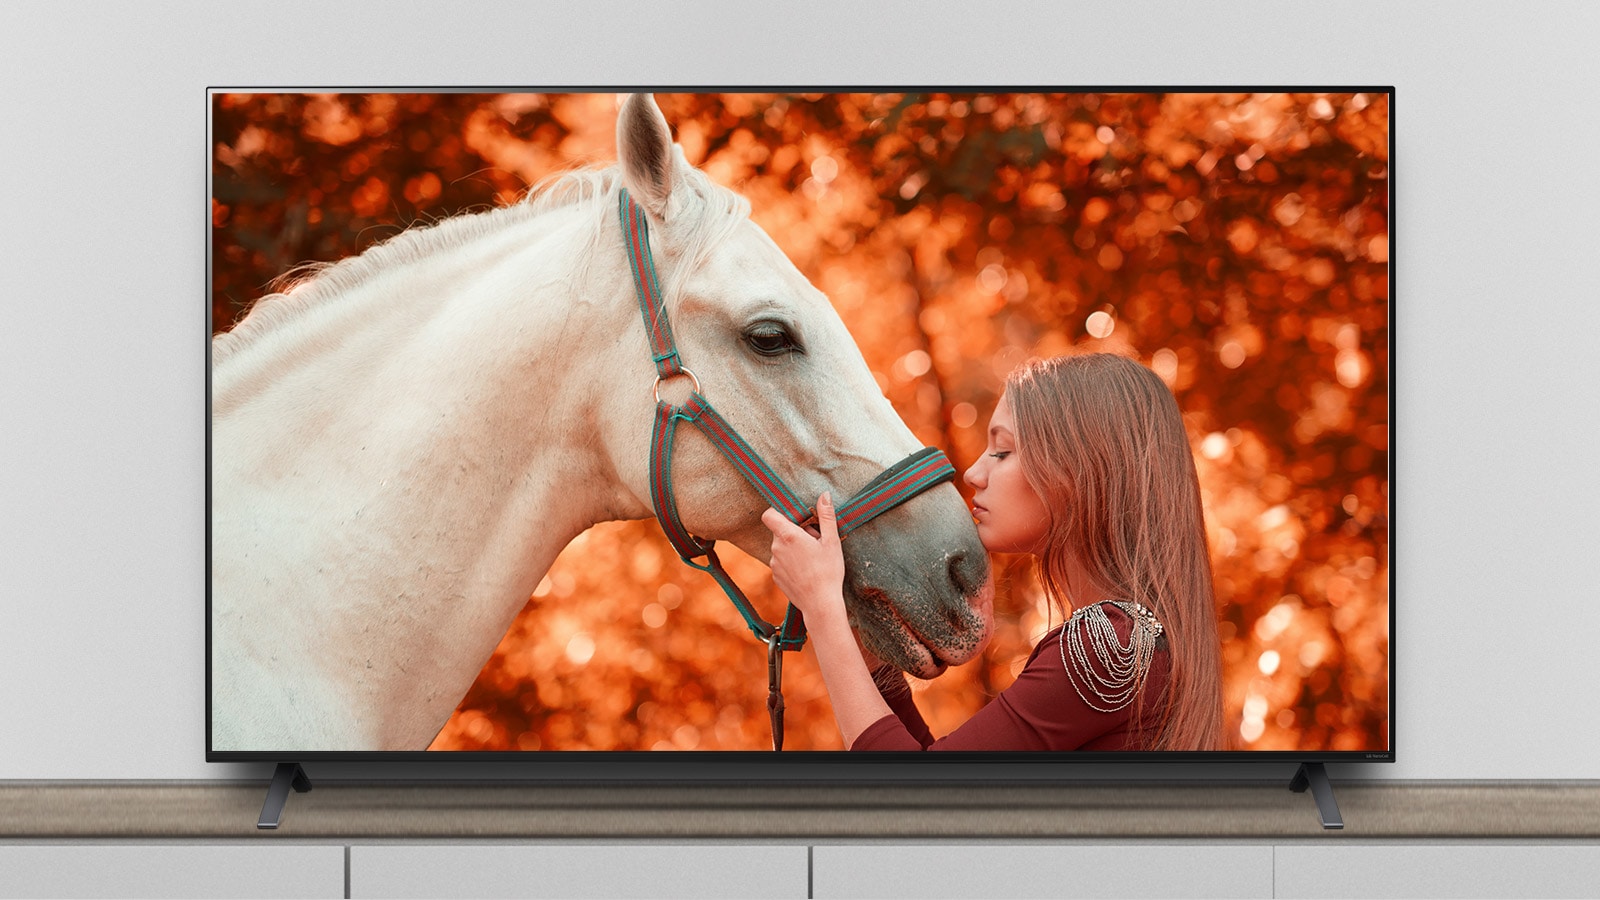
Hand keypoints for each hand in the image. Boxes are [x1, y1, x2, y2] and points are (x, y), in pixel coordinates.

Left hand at [760, 492, 845, 624]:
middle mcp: (776, 548)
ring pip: (781, 547)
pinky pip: (781, 562)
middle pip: (779, 530)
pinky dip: (791, 562)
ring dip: (793, 547)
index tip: (795, 517)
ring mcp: (774, 563)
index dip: (779, 512)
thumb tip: (824, 495)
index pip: (769, 514)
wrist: (820, 604)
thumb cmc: (828, 572)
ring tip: (812, 558)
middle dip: (795, 531)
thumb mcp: (832, 541)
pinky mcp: (776, 577)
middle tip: (814, 541)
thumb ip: (826, 516)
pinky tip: (806, 571)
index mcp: (788, 536)